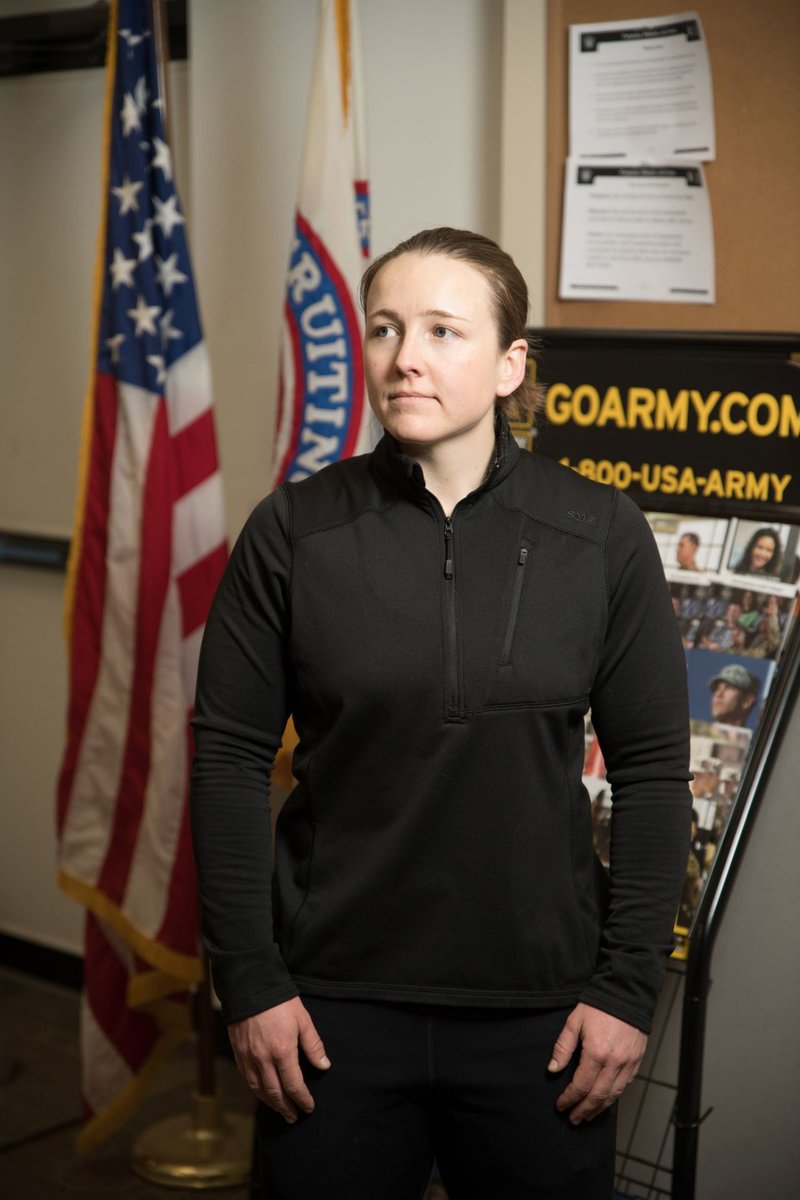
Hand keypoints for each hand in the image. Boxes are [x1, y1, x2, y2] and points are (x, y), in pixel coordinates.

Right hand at [228, 997, 330, 1122]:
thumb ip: (313, 1045)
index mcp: (282, 1052)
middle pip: (275, 1093)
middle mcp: (263, 1059)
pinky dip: (256, 1090)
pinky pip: (247, 1078)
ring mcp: (248, 1057)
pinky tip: (262, 1092)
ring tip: (280, 1110)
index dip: (302, 1099)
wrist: (250, 986)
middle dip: (286, 1108)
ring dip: (270, 1103)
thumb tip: (324, 1066)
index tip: (309, 1107)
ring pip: (258, 1089)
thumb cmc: (280, 1001)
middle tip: (294, 1117)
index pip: (293, 1085)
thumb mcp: (303, 1019)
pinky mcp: (238, 1052)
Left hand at [547, 1002, 645, 1124]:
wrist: (626, 994)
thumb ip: (563, 1047)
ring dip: (599, 1109)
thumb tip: (552, 1069)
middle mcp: (614, 1063)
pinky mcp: (636, 1062)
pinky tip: (605, 1100)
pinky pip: (624, 1085)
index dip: (569, 1099)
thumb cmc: (598, 1006)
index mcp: (596, 1054)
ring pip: (613, 1095)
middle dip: (583, 1110)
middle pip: (597, 1097)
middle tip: (573, 1119)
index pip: (581, 1086)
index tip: (560, 1106)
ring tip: (588, 1116)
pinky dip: (614, 1097)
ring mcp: (628, 1064)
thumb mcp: (574, 1022)